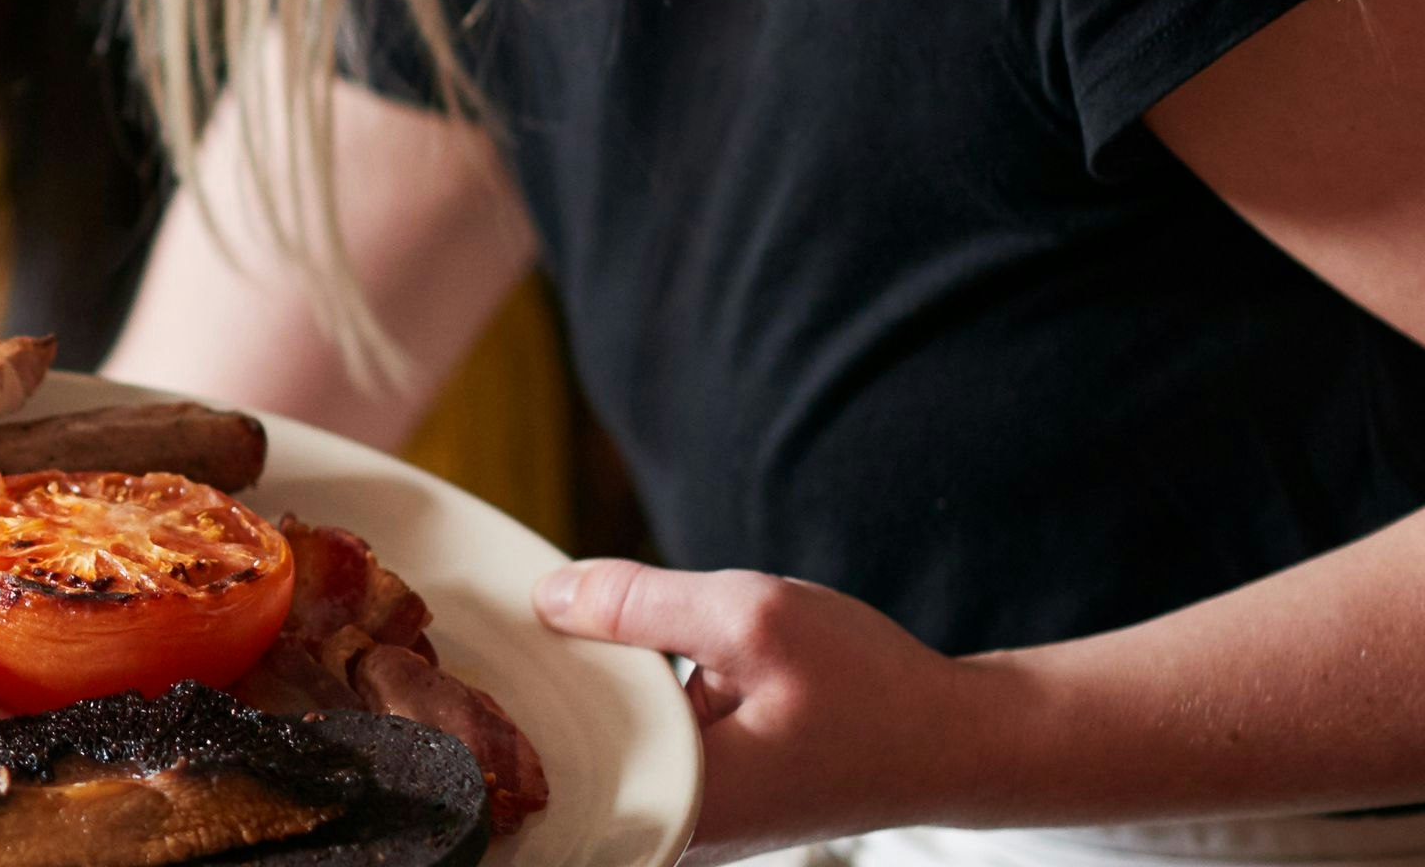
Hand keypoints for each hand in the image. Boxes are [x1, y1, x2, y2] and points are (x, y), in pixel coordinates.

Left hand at [533, 559, 996, 860]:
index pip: (549, 762)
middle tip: (492, 634)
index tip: (467, 655)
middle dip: (536, 695)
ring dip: (581, 694)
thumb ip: (641, 605)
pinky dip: (620, 701)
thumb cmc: (870, 688)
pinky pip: (635, 745)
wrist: (957, 740)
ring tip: (533, 638)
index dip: (506, 705)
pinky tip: (600, 654)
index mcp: (679, 803)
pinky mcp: (704, 797)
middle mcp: (675, 828)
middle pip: (565, 758)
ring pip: (599, 748)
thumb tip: (545, 597)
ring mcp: (690, 818)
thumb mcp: (753, 619)